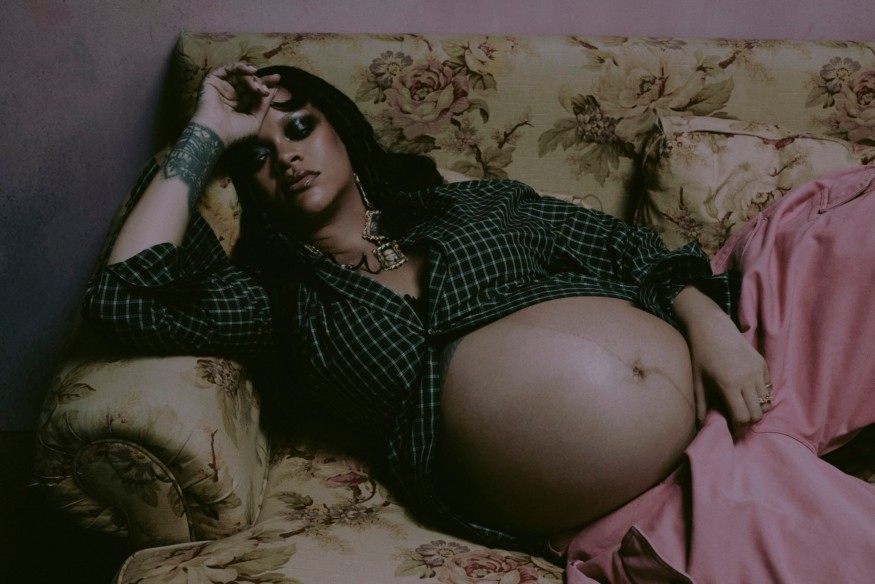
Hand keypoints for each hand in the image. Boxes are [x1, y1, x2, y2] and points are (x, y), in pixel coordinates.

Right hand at [191, 63, 280, 144]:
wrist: (216, 134)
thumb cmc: (235, 133)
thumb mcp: (255, 119)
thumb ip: (264, 104)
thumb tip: (274, 89)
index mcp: (240, 104)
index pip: (254, 90)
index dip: (265, 83)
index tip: (276, 79)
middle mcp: (230, 94)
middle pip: (248, 80)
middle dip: (260, 81)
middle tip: (265, 89)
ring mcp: (221, 87)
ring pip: (239, 74)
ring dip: (251, 77)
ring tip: (257, 87)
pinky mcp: (212, 81)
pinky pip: (227, 68)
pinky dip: (240, 67)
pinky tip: (250, 72)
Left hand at [687, 315, 771, 434]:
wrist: (711, 327)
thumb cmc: (700, 354)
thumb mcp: (697, 381)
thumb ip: (702, 405)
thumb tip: (702, 427)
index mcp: (728, 384)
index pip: (742, 417)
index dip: (739, 430)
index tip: (734, 434)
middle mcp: (747, 378)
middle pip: (756, 413)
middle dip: (748, 423)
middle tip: (738, 423)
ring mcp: (757, 370)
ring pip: (766, 402)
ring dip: (756, 410)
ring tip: (744, 410)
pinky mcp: (763, 364)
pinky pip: (768, 389)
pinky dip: (761, 396)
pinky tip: (748, 395)